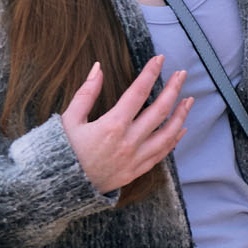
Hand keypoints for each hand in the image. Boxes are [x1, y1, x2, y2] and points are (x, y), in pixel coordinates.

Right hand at [61, 55, 192, 194]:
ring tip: (189, 100)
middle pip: (159, 111)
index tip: (159, 59)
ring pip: (167, 135)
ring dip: (181, 115)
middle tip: (181, 74)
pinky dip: (174, 140)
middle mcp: (128, 142)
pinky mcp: (135, 171)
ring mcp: (134, 158)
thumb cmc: (63, 151)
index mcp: (111, 126)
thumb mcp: (70, 119)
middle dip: (173, 90)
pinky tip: (181, 128)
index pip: (138, 93)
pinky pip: (161, 154)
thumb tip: (98, 67)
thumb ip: (86, 92)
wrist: (58, 188)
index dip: (150, 73)